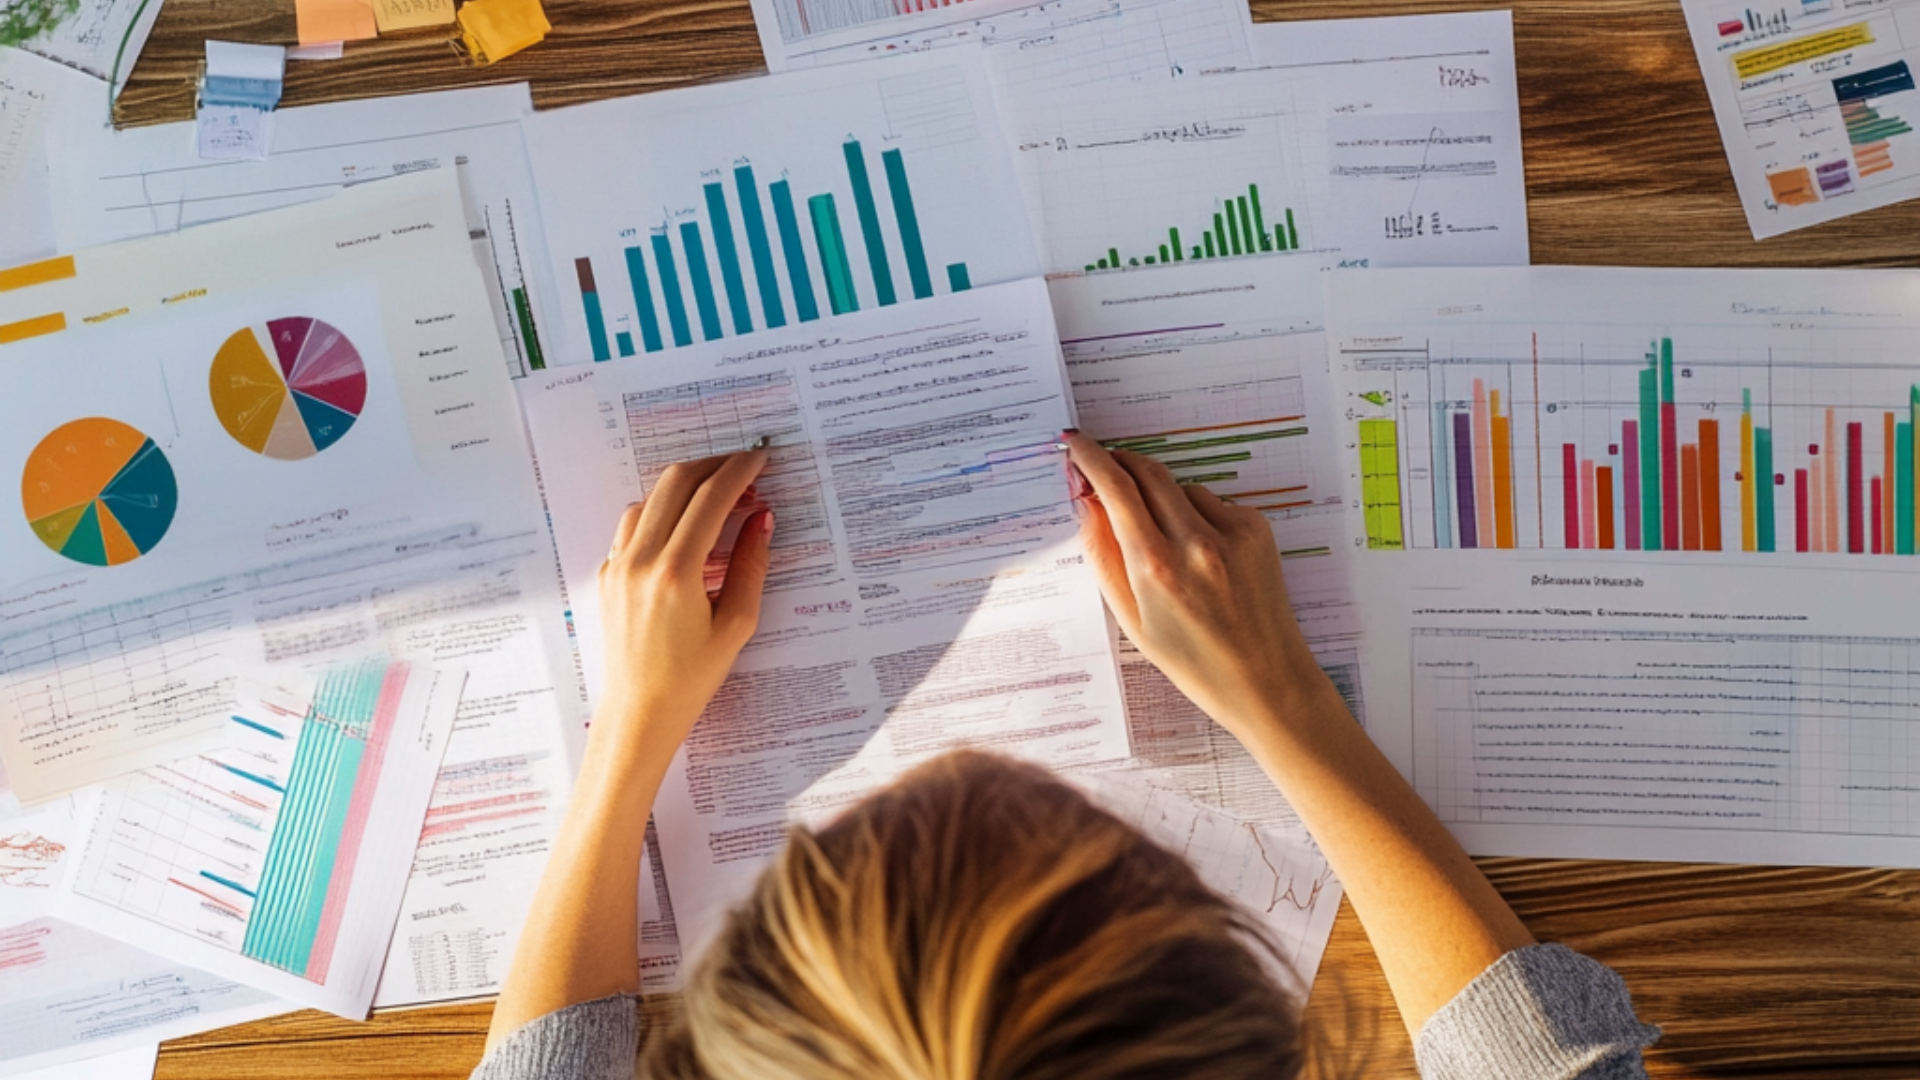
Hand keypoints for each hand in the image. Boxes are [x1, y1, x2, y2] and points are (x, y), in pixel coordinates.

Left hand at [596, 450, 774, 760]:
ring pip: (649, 498)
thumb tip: (761, 518)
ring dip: (684, 487)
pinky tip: (683, 527)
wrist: (640, 711)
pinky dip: (660, 512)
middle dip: (713, 466)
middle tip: (743, 469)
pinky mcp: (607, 574)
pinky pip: (632, 525)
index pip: (711, 498)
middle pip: (675, 482)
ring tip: (717, 499)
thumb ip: (751, 565)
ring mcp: (618, 564)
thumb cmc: (692, 677)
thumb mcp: (736, 624)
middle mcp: (640, 560)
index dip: (739, 471)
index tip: (760, 459)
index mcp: (676, 572)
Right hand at [1062, 432, 1320, 738]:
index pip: (1115, 489)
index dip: (1091, 459)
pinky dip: (1198, 516)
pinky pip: (1213, 503)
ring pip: (1180, 488)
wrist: (1264, 681)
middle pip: (1147, 472)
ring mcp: (1231, 532)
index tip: (1076, 443)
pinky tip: (1204, 557)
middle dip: (1122, 462)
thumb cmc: (1192, 661)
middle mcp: (1194, 542)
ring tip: (1169, 547)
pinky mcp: (1257, 529)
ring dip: (1163, 498)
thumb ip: (1103, 556)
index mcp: (1155, 567)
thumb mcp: (1131, 619)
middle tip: (1106, 469)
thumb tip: (1085, 502)